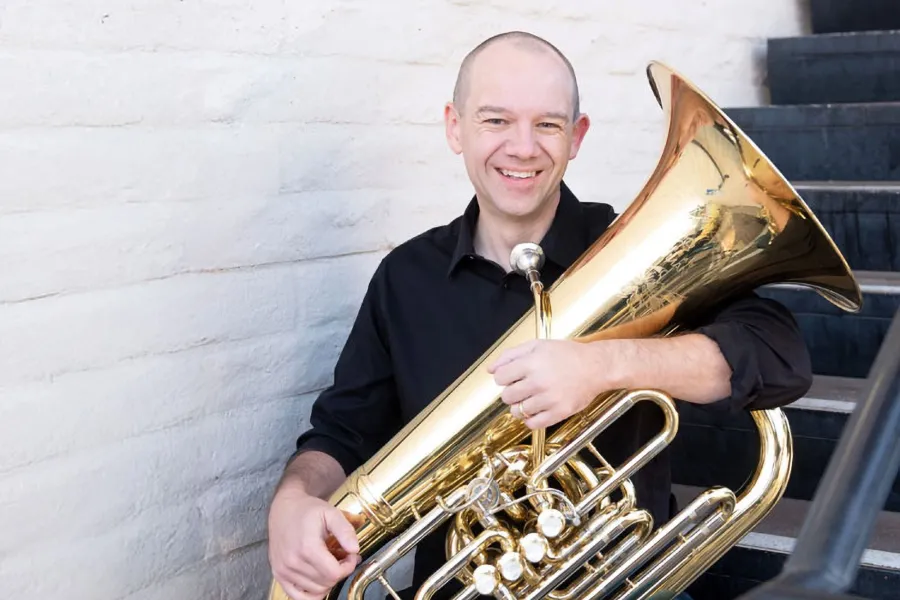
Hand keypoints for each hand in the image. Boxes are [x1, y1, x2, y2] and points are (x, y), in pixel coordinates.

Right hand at [268, 482, 363, 599]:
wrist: (284, 509)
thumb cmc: (307, 510)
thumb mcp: (331, 513)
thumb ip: (345, 530)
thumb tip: (355, 549)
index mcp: (307, 547)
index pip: (334, 573)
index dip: (348, 567)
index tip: (351, 556)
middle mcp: (293, 562)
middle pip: (326, 583)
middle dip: (340, 572)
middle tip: (342, 558)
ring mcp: (284, 570)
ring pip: (315, 591)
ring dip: (327, 581)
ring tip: (330, 564)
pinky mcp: (278, 574)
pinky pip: (298, 597)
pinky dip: (312, 593)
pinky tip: (318, 580)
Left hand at [488, 339, 615, 428]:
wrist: (596, 367)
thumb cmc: (567, 354)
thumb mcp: (538, 346)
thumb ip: (511, 355)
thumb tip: (490, 369)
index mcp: (532, 363)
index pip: (500, 378)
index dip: (504, 378)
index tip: (512, 377)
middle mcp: (539, 382)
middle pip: (506, 396)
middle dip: (511, 392)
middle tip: (523, 387)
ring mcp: (549, 399)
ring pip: (517, 412)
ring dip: (520, 406)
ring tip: (532, 398)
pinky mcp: (559, 413)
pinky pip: (533, 424)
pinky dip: (530, 419)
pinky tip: (537, 409)